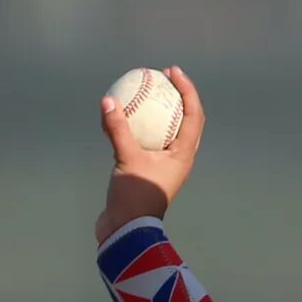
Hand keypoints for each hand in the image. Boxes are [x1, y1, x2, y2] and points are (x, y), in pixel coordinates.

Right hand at [93, 65, 206, 244]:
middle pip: (185, 120)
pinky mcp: (147, 171)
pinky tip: (122, 116)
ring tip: (144, 93)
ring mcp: (164, 166)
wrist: (126, 230)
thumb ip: (118, 129)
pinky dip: (138, 126)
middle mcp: (179, 159)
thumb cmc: (135, 197)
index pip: (193, 114)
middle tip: (162, 77)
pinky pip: (146, 141)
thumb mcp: (126, 158)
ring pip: (165, 131)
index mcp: (184, 155)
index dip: (187, 89)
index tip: (172, 71)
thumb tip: (108, 101)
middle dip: (176, 96)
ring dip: (158, 111)